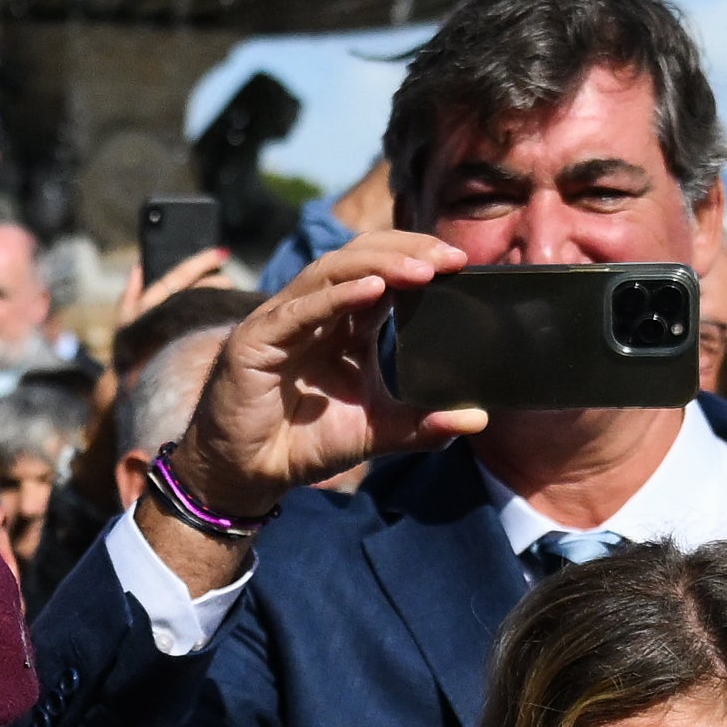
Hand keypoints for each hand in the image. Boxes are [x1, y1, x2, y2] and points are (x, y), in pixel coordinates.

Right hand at [134, 231, 486, 594]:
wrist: (248, 475)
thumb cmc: (303, 443)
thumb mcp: (375, 431)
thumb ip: (422, 424)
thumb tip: (477, 417)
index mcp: (343, 322)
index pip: (383, 272)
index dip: (419, 260)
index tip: (462, 264)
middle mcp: (314, 311)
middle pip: (360, 257)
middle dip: (406, 250)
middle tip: (449, 258)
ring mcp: (283, 320)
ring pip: (331, 272)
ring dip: (379, 265)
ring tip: (421, 269)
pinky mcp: (256, 339)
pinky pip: (299, 309)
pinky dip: (336, 296)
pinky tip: (371, 290)